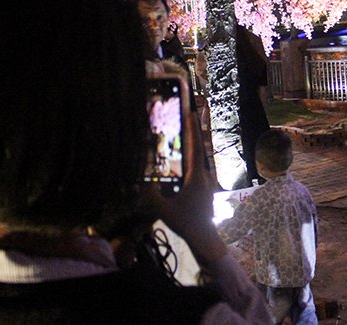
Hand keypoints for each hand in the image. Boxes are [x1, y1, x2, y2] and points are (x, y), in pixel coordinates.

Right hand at [147, 81, 225, 266]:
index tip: (189, 112)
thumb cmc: (185, 223)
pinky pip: (198, 165)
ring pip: (199, 156)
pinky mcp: (205, 185)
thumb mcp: (164, 210)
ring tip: (185, 127)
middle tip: (188, 111)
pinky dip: (191, 154)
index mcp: (196, 177)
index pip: (193, 148)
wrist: (204, 236)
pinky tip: (183, 153)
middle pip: (198, 147)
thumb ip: (151, 196)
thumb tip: (140, 181)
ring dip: (192, 141)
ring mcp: (206, 179)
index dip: (191, 129)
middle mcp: (204, 174)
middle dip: (193, 129)